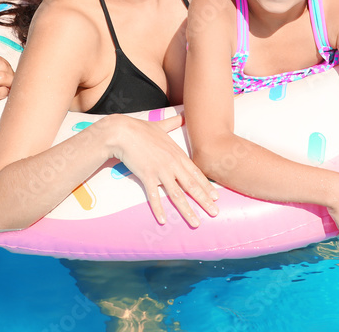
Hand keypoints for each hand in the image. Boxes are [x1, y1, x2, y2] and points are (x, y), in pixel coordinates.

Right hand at [104, 114, 219, 226]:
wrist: (122, 131)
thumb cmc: (140, 129)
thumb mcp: (160, 126)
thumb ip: (173, 123)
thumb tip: (181, 115)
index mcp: (177, 154)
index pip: (196, 173)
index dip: (206, 186)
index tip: (216, 197)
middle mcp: (172, 164)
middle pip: (191, 186)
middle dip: (204, 201)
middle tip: (215, 213)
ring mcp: (160, 170)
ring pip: (177, 194)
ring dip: (187, 210)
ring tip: (196, 223)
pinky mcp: (146, 175)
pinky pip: (154, 196)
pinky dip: (158, 209)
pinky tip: (163, 220)